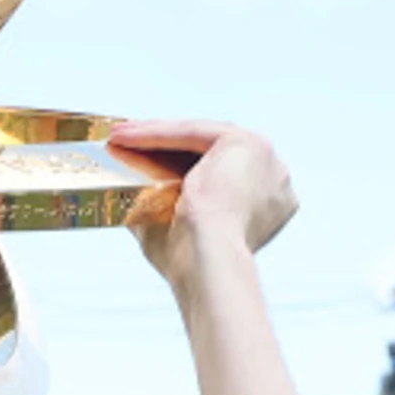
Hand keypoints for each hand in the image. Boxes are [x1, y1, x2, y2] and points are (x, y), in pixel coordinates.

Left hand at [112, 120, 296, 288]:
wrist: (208, 260)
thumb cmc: (192, 262)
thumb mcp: (174, 231)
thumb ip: (160, 211)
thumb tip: (129, 200)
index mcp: (268, 205)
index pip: (220, 174)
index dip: (182, 167)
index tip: (148, 164)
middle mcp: (273, 178)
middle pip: (210, 151)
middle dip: (166, 146)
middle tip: (129, 144)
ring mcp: (263, 158)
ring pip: (199, 139)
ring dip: (156, 135)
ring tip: (120, 137)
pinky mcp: (245, 142)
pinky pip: (192, 133)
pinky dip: (157, 134)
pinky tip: (127, 135)